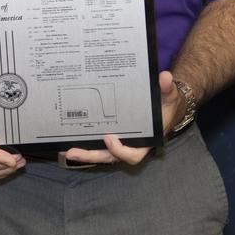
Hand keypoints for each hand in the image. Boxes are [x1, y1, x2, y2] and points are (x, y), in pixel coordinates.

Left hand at [62, 72, 179, 165]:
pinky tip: (68, 138)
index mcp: (145, 142)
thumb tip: (165, 77)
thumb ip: (167, 89)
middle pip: (109, 157)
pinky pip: (97, 143)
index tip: (108, 137)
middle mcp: (130, 145)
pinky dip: (84, 142)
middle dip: (91, 155)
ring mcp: (119, 142)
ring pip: (101, 153)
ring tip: (65, 148)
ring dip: (84, 152)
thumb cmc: (166, 104)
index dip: (120, 150)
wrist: (163, 105)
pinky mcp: (111, 135)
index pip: (132, 155)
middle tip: (73, 152)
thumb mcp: (169, 96)